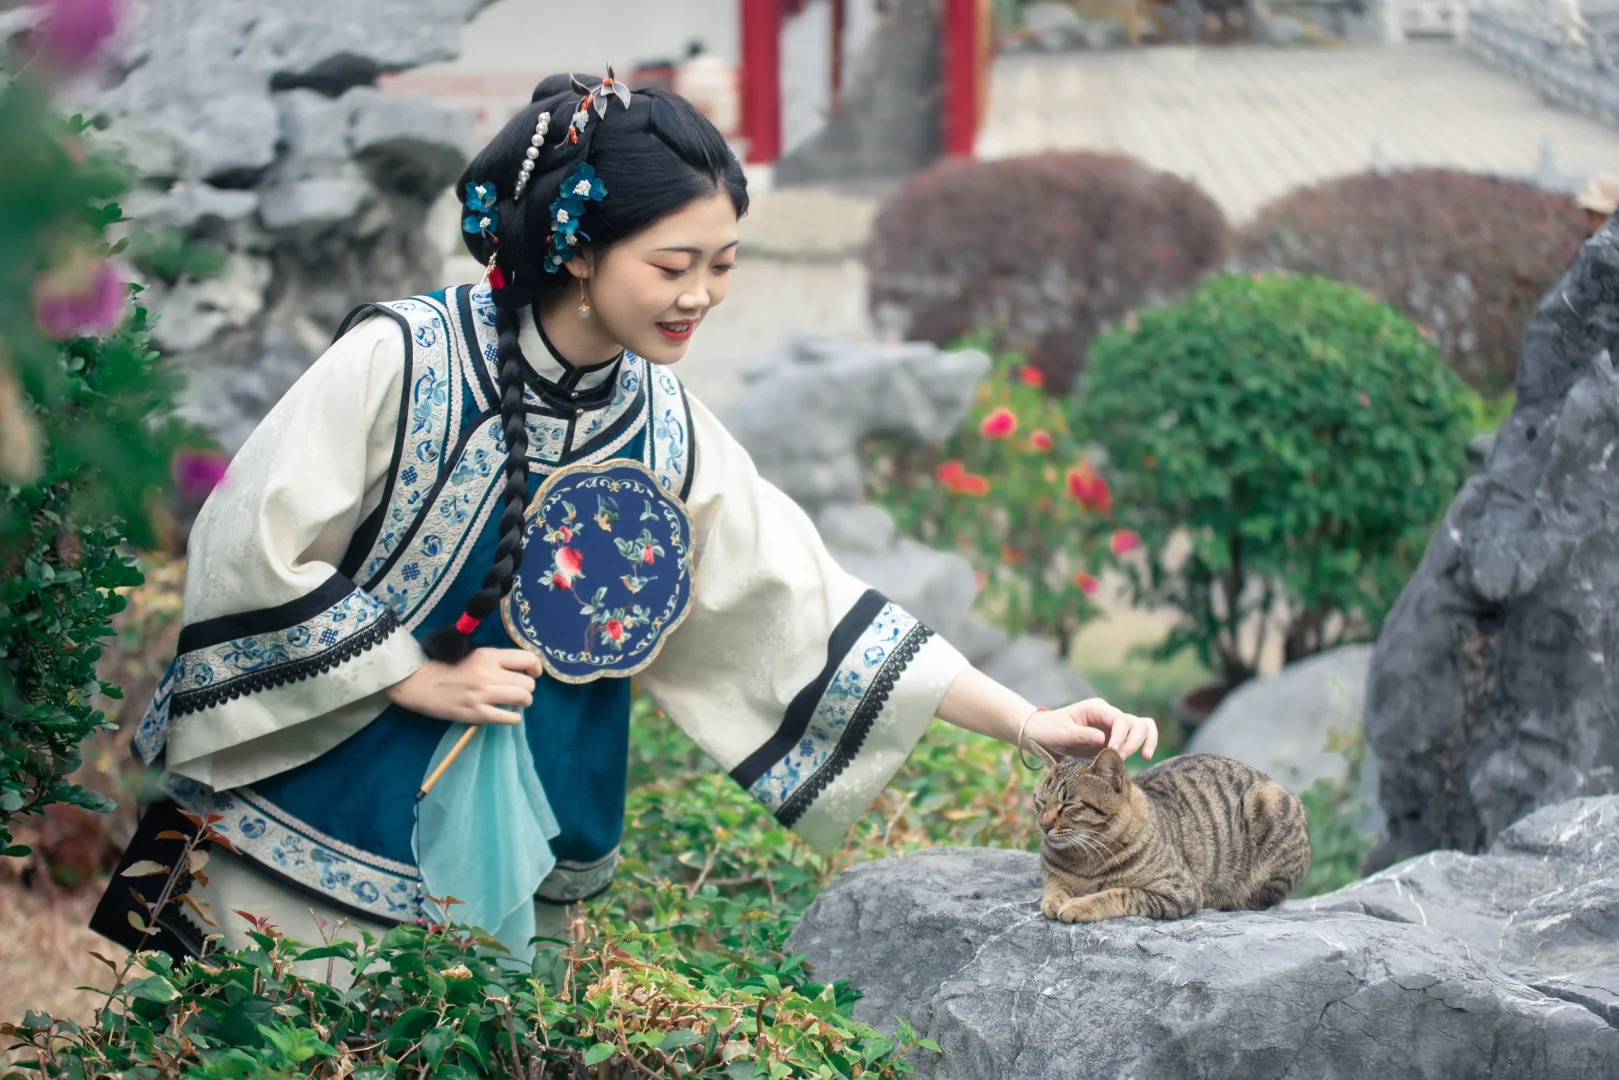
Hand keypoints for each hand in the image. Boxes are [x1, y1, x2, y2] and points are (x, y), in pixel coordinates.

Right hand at [384, 648, 541, 725]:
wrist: (418, 682)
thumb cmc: (447, 667)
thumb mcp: (474, 655)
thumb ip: (496, 661)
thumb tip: (522, 670)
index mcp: (488, 656)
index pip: (528, 659)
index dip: (536, 668)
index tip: (531, 673)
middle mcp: (489, 674)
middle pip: (528, 683)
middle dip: (527, 688)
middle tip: (516, 690)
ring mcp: (483, 695)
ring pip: (524, 699)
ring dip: (523, 702)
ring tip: (514, 702)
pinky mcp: (476, 714)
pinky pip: (509, 718)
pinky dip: (513, 717)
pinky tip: (507, 714)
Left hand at [1025, 698, 1157, 761]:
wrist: (1042, 734)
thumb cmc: (1049, 730)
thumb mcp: (1062, 733)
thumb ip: (1081, 735)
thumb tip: (1103, 739)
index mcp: (1096, 708)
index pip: (1120, 719)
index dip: (1122, 736)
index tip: (1114, 751)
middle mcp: (1108, 714)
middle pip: (1136, 723)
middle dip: (1134, 741)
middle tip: (1121, 758)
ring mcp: (1113, 726)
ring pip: (1141, 727)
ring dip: (1143, 742)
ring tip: (1142, 758)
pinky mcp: (1114, 738)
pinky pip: (1135, 738)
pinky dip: (1142, 745)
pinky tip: (1142, 758)